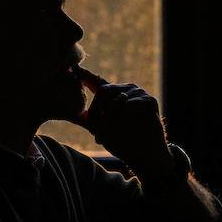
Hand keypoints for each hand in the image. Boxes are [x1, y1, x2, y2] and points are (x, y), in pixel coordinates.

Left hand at [70, 66, 173, 180]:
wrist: (143, 155)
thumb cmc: (122, 143)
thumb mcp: (102, 131)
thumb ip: (93, 120)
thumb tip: (82, 114)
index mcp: (113, 96)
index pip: (97, 82)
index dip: (84, 74)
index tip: (72, 66)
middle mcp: (125, 90)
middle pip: (103, 90)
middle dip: (96, 111)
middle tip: (96, 130)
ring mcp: (138, 94)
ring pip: (116, 99)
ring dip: (110, 118)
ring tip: (111, 133)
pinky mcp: (149, 100)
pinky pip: (130, 104)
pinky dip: (125, 117)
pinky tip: (129, 125)